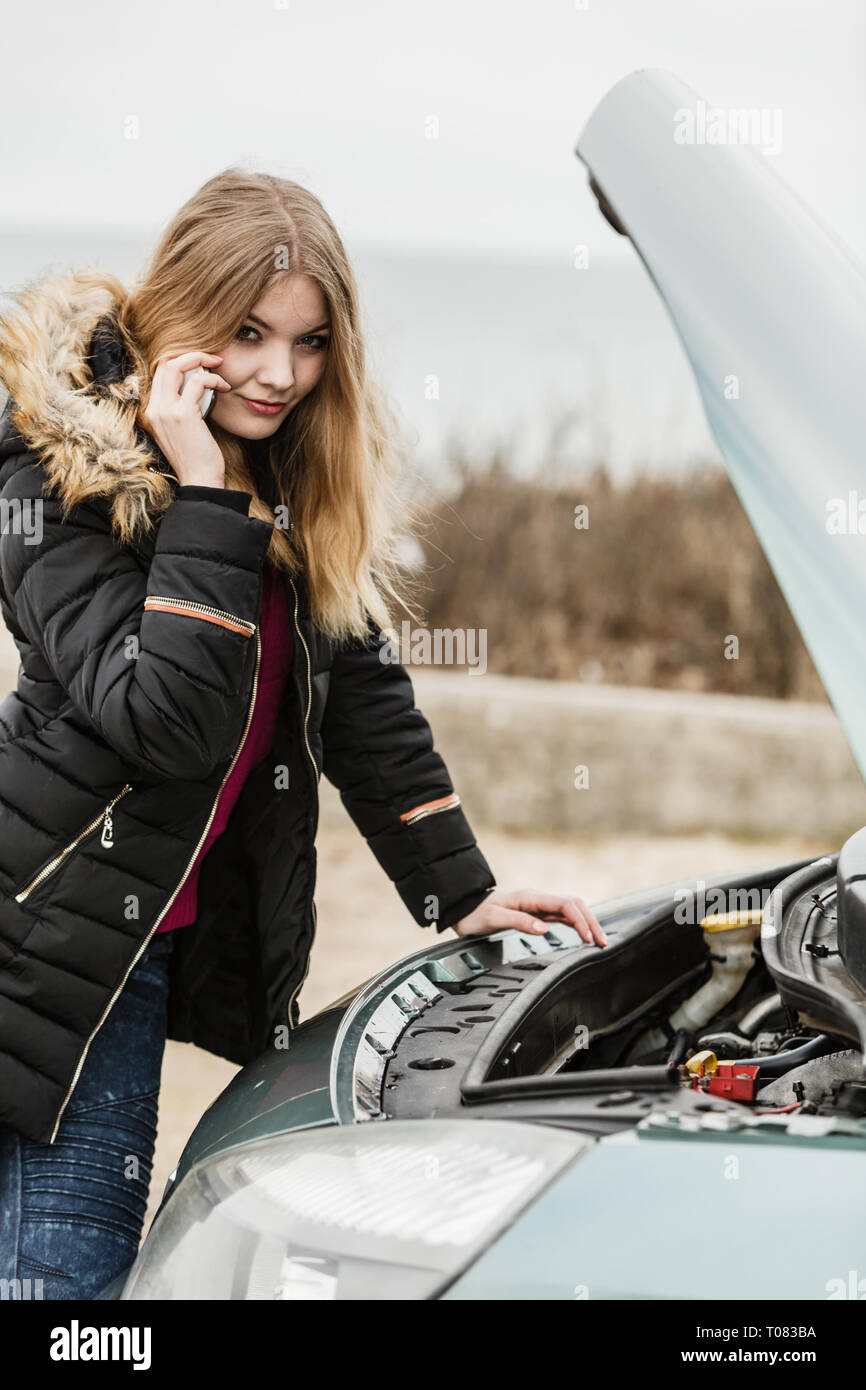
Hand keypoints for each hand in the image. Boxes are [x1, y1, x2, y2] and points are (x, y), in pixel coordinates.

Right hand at [141, 351, 231, 487]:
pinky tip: (224, 387)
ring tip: (219, 366)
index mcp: (151, 412)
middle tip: (212, 358)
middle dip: (190, 355)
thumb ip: (181, 407)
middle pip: (163, 363)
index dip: (180, 362)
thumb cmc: (196, 457)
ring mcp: (165, 411)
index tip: (201, 365)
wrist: (199, 480)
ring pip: (175, 366)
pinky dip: (213, 379)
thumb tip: (196, 384)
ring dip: (201, 360)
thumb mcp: (182, 429)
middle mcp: (153, 409)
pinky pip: (198, 382)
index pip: (158, 373)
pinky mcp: (183, 414)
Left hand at [452, 887, 608, 945]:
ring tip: (599, 941)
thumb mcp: (493, 918)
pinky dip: (576, 925)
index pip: (566, 905)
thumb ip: (519, 921)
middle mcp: (538, 898)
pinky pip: (562, 916)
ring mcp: (538, 905)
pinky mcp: (536, 913)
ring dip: (587, 923)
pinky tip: (583, 935)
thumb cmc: (475, 914)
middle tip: (603, 943)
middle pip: (574, 905)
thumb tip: (544, 928)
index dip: (581, 921)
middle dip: (591, 922)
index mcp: (531, 897)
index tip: (589, 939)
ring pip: (571, 910)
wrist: (463, 909)